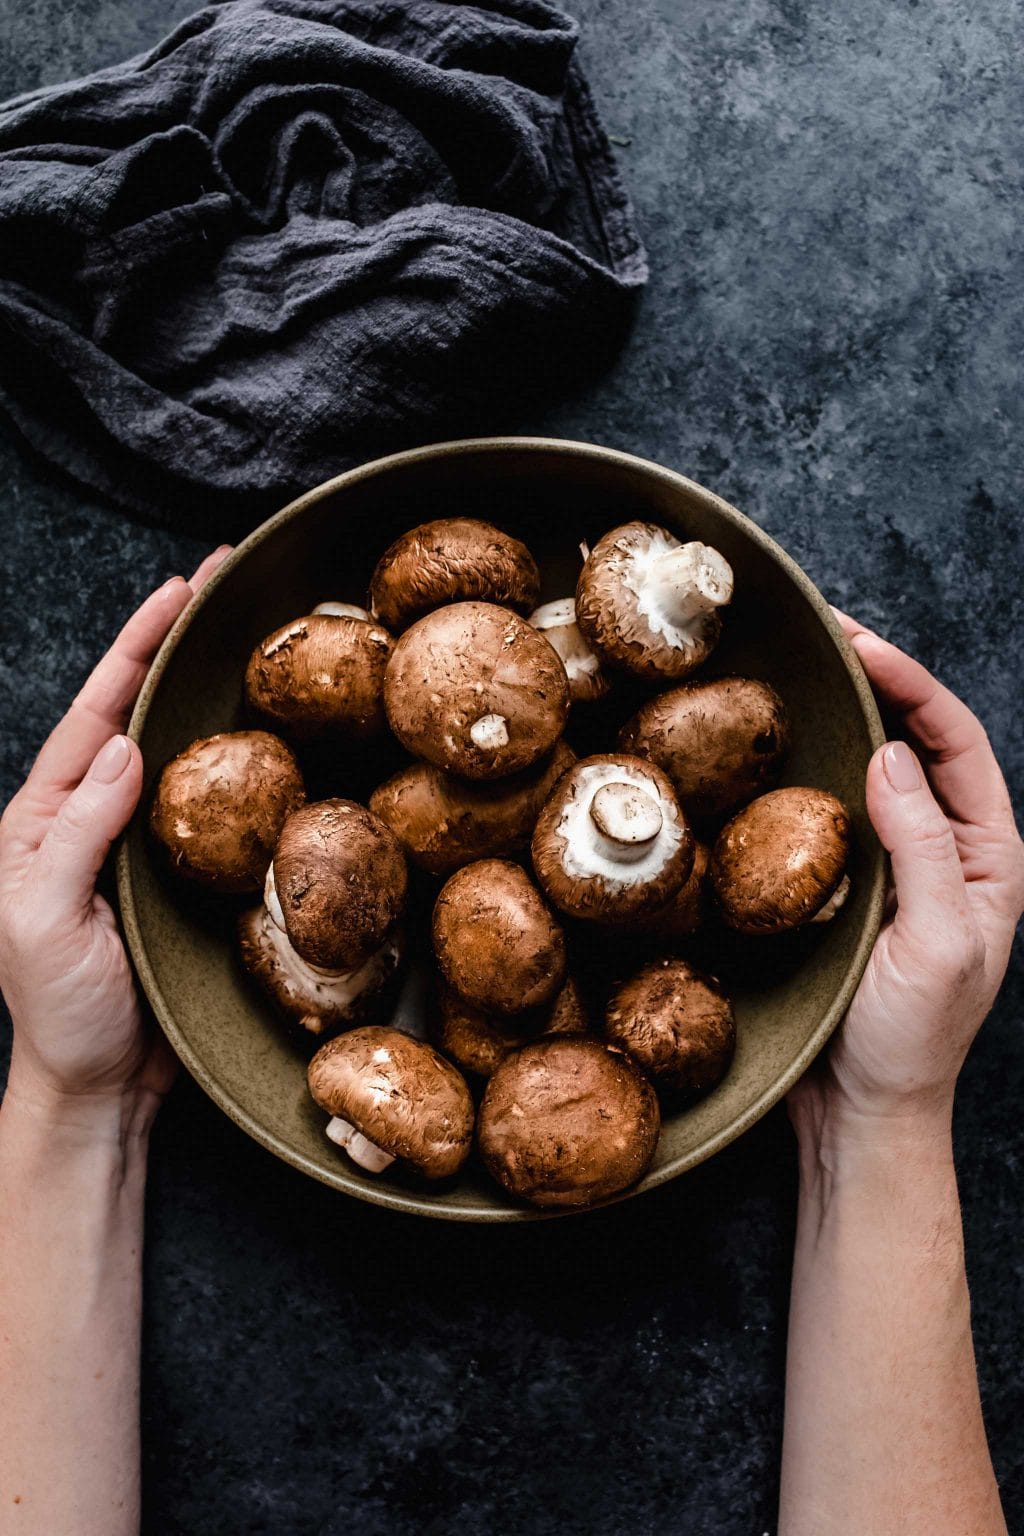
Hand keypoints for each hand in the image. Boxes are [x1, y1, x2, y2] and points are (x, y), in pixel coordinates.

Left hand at [0, 548, 230, 1131]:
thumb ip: (77, 834)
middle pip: (135, 717)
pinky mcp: (175, 879)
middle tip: (221, 589)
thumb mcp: (44, 920)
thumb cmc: (60, 1013)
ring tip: (247, 644)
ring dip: (207, 697)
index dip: (133, 651)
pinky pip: (209, 808)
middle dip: (172, 649)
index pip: (93, 716)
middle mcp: (88, 821)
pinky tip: (266, 742)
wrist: (101, 1088)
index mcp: (42, 821)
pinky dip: (235, 765)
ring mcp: (135, 848)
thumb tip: (125, 747)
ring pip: (177, 755)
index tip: (176, 595)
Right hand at [789, 615, 1023, 1145]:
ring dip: (835, 721)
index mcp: (985, 856)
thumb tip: (891, 754)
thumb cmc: (912, 1041)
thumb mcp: (937, 941)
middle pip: (913, 742)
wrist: (861, 1112)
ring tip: (794, 676)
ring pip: (866, 773)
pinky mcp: (841, 890)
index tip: (857, 646)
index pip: (954, 743)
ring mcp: (889, 868)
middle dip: (873, 683)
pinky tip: (768, 757)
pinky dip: (801, 775)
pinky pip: (823, 815)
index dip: (910, 685)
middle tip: (818, 635)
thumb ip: (924, 847)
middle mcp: (942, 851)